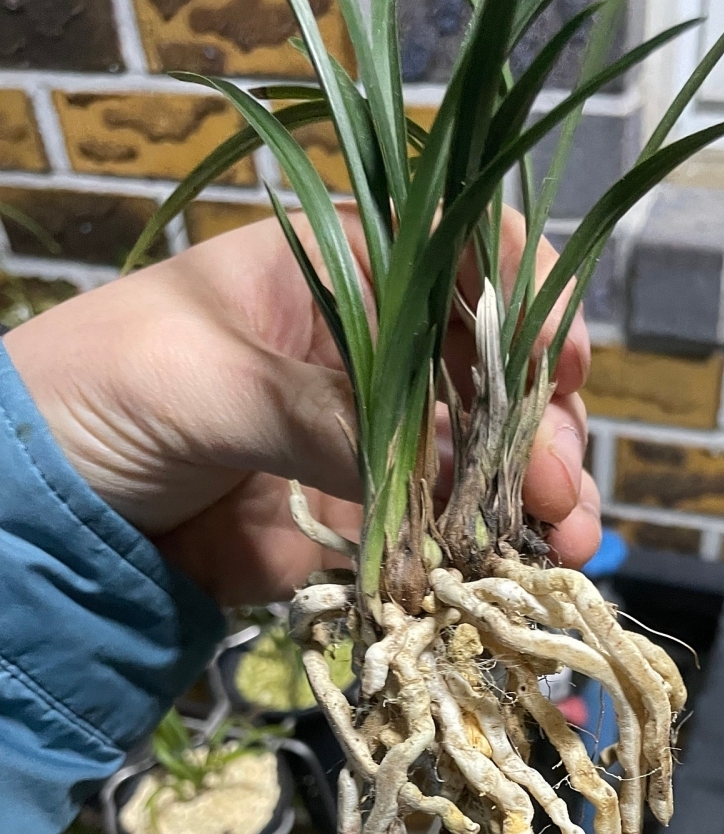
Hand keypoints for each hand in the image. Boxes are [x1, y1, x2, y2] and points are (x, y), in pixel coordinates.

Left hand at [6, 206, 599, 606]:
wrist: (36, 520)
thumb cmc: (92, 398)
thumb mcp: (200, 381)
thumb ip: (323, 413)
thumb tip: (448, 458)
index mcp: (333, 272)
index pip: (459, 258)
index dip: (523, 302)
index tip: (558, 365)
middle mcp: (371, 349)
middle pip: (493, 370)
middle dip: (542, 425)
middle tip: (556, 494)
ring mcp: (375, 439)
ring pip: (485, 456)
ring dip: (536, 496)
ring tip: (561, 545)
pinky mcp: (366, 519)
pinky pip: (445, 531)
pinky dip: (487, 553)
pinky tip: (519, 574)